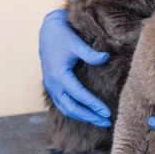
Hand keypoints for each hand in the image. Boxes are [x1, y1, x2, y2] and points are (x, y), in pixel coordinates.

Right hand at [39, 9, 110, 126]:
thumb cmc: (63, 36)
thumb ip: (90, 53)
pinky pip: (62, 104)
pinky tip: (87, 113)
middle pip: (71, 108)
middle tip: (106, 121)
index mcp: (59, 75)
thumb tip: (106, 58)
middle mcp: (53, 84)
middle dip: (89, 116)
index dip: (93, 105)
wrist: (48, 32)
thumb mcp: (77, 43)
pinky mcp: (52, 87)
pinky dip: (75, 111)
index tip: (106, 112)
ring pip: (66, 109)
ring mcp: (51, 87)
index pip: (78, 95)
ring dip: (82, 116)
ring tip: (99, 120)